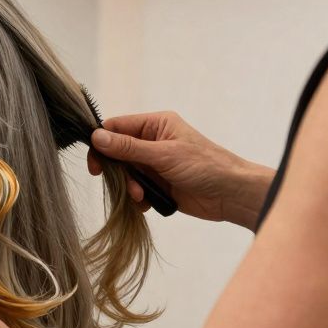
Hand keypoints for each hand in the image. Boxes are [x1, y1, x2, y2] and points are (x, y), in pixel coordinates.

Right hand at [87, 111, 273, 229]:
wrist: (231, 195)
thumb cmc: (205, 166)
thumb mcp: (163, 154)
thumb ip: (128, 147)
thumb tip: (96, 136)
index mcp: (156, 125)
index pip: (117, 127)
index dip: (101, 142)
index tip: (95, 163)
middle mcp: (152, 141)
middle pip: (117, 152)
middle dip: (117, 170)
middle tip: (118, 184)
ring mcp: (154, 163)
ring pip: (125, 173)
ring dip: (128, 186)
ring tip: (140, 195)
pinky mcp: (158, 183)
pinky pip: (135, 188)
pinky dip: (136, 198)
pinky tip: (146, 203)